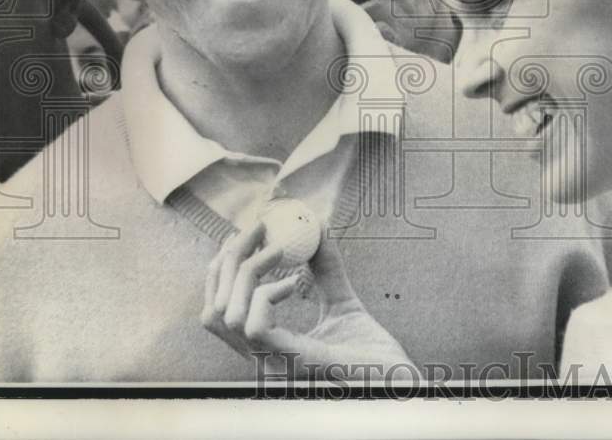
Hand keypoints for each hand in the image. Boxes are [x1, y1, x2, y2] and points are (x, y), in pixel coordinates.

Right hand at [202, 222, 414, 379]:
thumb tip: (317, 228)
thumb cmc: (372, 355)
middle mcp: (261, 359)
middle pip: (212, 310)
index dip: (222, 270)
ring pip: (225, 316)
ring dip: (245, 271)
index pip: (218, 311)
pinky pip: (255, 327)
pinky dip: (266, 295)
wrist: (399, 383)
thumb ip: (327, 269)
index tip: (246, 236)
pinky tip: (291, 284)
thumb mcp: (343, 302)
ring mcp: (274, 364)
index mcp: (267, 348)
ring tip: (278, 250)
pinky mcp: (293, 363)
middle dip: (229, 261)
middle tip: (258, 229)